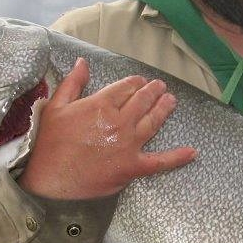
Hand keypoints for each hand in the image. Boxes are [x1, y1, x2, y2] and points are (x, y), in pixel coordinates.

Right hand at [18, 58, 196, 199]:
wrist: (51, 180)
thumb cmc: (50, 144)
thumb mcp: (55, 107)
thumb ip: (72, 83)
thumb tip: (82, 62)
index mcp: (101, 105)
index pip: (125, 87)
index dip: (135, 82)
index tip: (139, 81)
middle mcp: (119, 122)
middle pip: (142, 101)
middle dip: (153, 91)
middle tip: (160, 87)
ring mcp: (129, 144)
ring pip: (153, 122)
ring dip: (164, 109)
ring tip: (171, 101)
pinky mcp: (133, 167)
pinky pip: (160, 162)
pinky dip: (178, 157)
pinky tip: (192, 152)